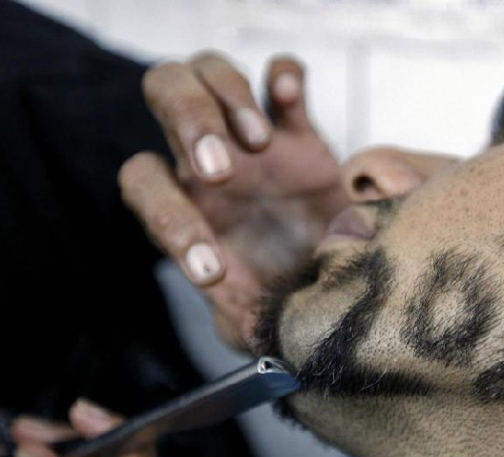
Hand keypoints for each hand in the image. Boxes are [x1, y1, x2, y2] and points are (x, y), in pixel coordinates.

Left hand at [119, 53, 349, 348]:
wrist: (345, 282)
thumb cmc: (288, 301)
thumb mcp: (257, 324)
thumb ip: (236, 320)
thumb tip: (228, 306)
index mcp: (188, 208)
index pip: (147, 186)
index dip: (169, 220)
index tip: (214, 268)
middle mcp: (209, 164)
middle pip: (165, 96)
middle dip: (188, 122)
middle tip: (224, 169)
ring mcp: (252, 142)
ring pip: (209, 74)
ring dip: (228, 97)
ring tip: (261, 139)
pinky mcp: (299, 132)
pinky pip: (281, 77)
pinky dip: (284, 76)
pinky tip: (288, 97)